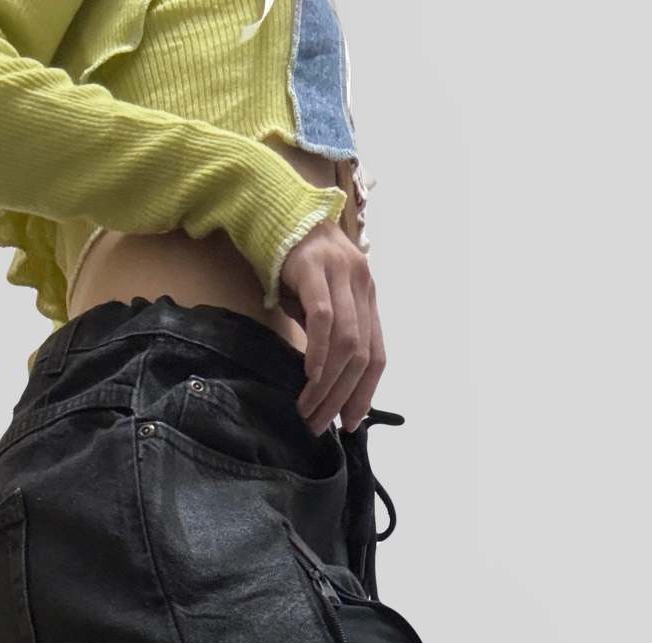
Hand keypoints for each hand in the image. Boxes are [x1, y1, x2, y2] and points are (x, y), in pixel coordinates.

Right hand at [278, 220, 386, 436]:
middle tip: (319, 424)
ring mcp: (340, 274)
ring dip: (327, 384)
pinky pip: (323, 318)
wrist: (273, 210)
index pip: (377, 355)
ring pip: (346, 342)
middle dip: (342, 397)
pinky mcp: (313, 267)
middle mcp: (361, 284)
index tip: (349, 424)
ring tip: (307, 408)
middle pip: (362, 354)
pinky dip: (319, 351)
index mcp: (367, 296)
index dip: (366, 394)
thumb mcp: (320, 301)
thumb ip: (330, 335)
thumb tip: (326, 385)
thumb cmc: (293, 264)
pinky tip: (309, 374)